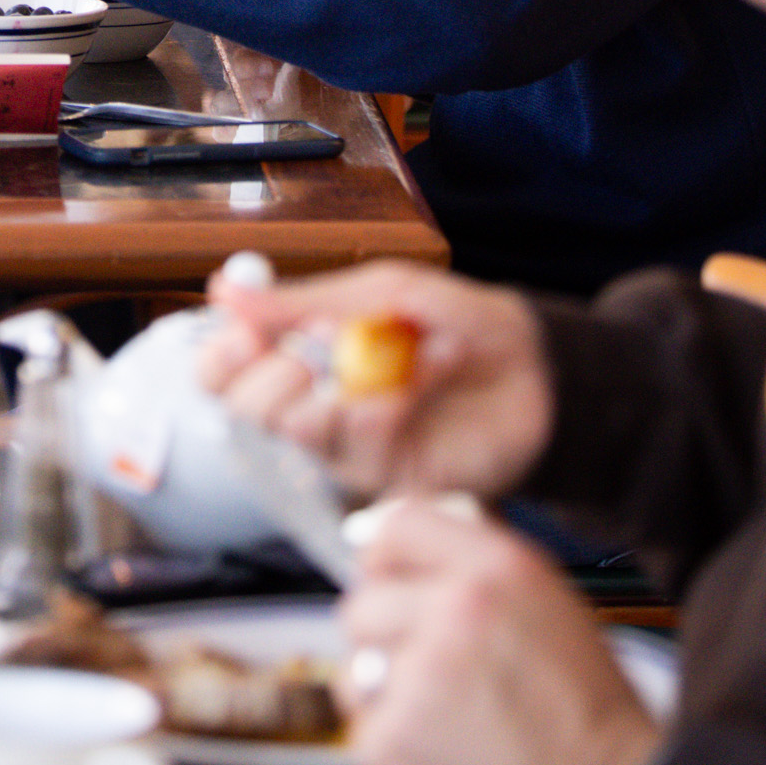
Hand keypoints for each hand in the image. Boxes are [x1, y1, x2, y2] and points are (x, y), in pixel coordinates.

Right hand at [196, 260, 550, 500]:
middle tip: (308, 353)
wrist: (543, 373)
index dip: (222, 350)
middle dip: (266, 375)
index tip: (245, 329)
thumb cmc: (467, 324)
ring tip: (380, 366)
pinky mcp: (383, 476)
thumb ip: (307, 298)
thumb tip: (223, 288)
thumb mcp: (387, 292)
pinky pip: (350, 451)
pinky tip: (412, 394)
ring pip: (290, 430)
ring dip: (326, 391)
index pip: (225, 364)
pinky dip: (374, 415)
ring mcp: (347, 441)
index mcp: (304, 350)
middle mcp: (314, 399)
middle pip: (240, 405)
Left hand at [339, 501, 656, 764]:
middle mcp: (454, 612)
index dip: (387, 555)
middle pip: (362, 601)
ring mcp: (419, 677)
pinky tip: (445, 752)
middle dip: (386, 634)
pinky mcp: (395, 739)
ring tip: (445, 717)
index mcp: (498, 570)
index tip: (389, 579)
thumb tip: (408, 548)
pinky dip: (394, 745)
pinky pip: (363, 729)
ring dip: (386, 691)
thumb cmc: (591, 712)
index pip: (399, 524)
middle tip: (429, 667)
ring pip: (355, 669)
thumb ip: (477, 571)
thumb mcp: (553, 605)